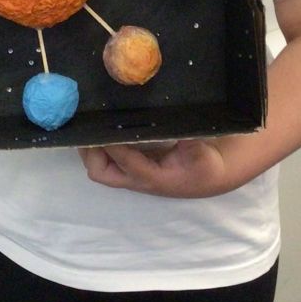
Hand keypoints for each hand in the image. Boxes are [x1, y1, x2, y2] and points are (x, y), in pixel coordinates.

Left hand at [79, 138, 241, 197]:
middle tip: (88, 127)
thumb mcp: (202, 154)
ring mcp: (133, 172)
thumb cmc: (206, 167)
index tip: (105, 124)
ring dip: (91, 149)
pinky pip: (109, 158)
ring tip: (87, 123)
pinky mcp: (134, 163)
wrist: (213, 176)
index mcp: (153, 177)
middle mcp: (137, 178)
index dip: (114, 144)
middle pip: (101, 172)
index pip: (126, 162)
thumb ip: (190, 141)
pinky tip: (99, 125)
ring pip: (101, 166)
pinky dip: (100, 144)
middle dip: (90, 152)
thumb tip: (180, 126)